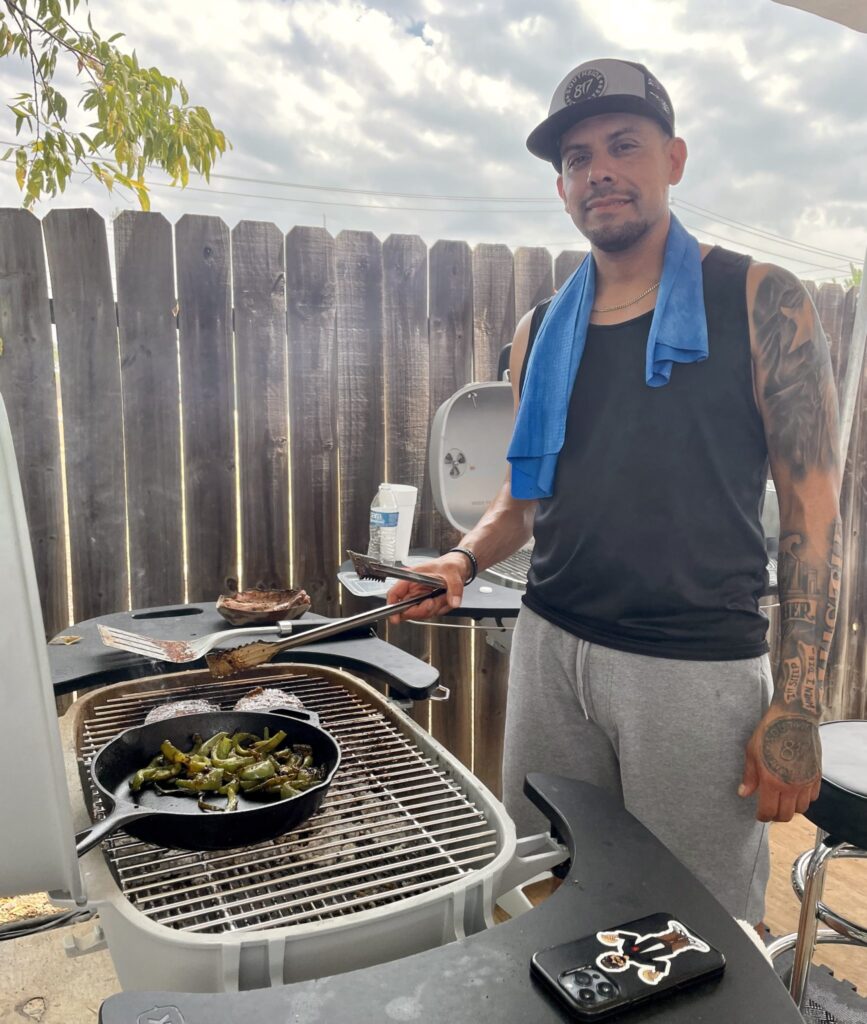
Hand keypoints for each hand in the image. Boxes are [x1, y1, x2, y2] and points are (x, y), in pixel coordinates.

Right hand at [386, 553, 467, 622]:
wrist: (459, 567)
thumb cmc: (450, 564)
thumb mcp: (453, 573)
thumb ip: (454, 588)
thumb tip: (453, 602)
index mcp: (412, 577)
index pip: (395, 593)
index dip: (392, 606)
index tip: (395, 618)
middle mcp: (413, 588)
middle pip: (407, 608)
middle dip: (422, 609)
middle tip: (433, 602)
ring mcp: (420, 596)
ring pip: (420, 613)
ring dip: (435, 608)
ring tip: (444, 596)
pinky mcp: (427, 602)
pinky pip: (430, 612)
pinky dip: (440, 608)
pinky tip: (445, 598)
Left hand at [739, 707, 821, 821]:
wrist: (794, 718)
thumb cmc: (768, 732)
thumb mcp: (752, 752)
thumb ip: (749, 776)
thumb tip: (743, 794)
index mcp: (771, 781)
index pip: (768, 812)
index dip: (762, 816)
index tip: (759, 814)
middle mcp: (790, 786)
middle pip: (786, 816)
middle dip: (776, 816)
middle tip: (770, 809)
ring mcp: (806, 782)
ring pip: (801, 810)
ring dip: (791, 808)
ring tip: (783, 800)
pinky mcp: (817, 776)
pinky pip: (812, 797)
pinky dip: (804, 799)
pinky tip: (796, 790)